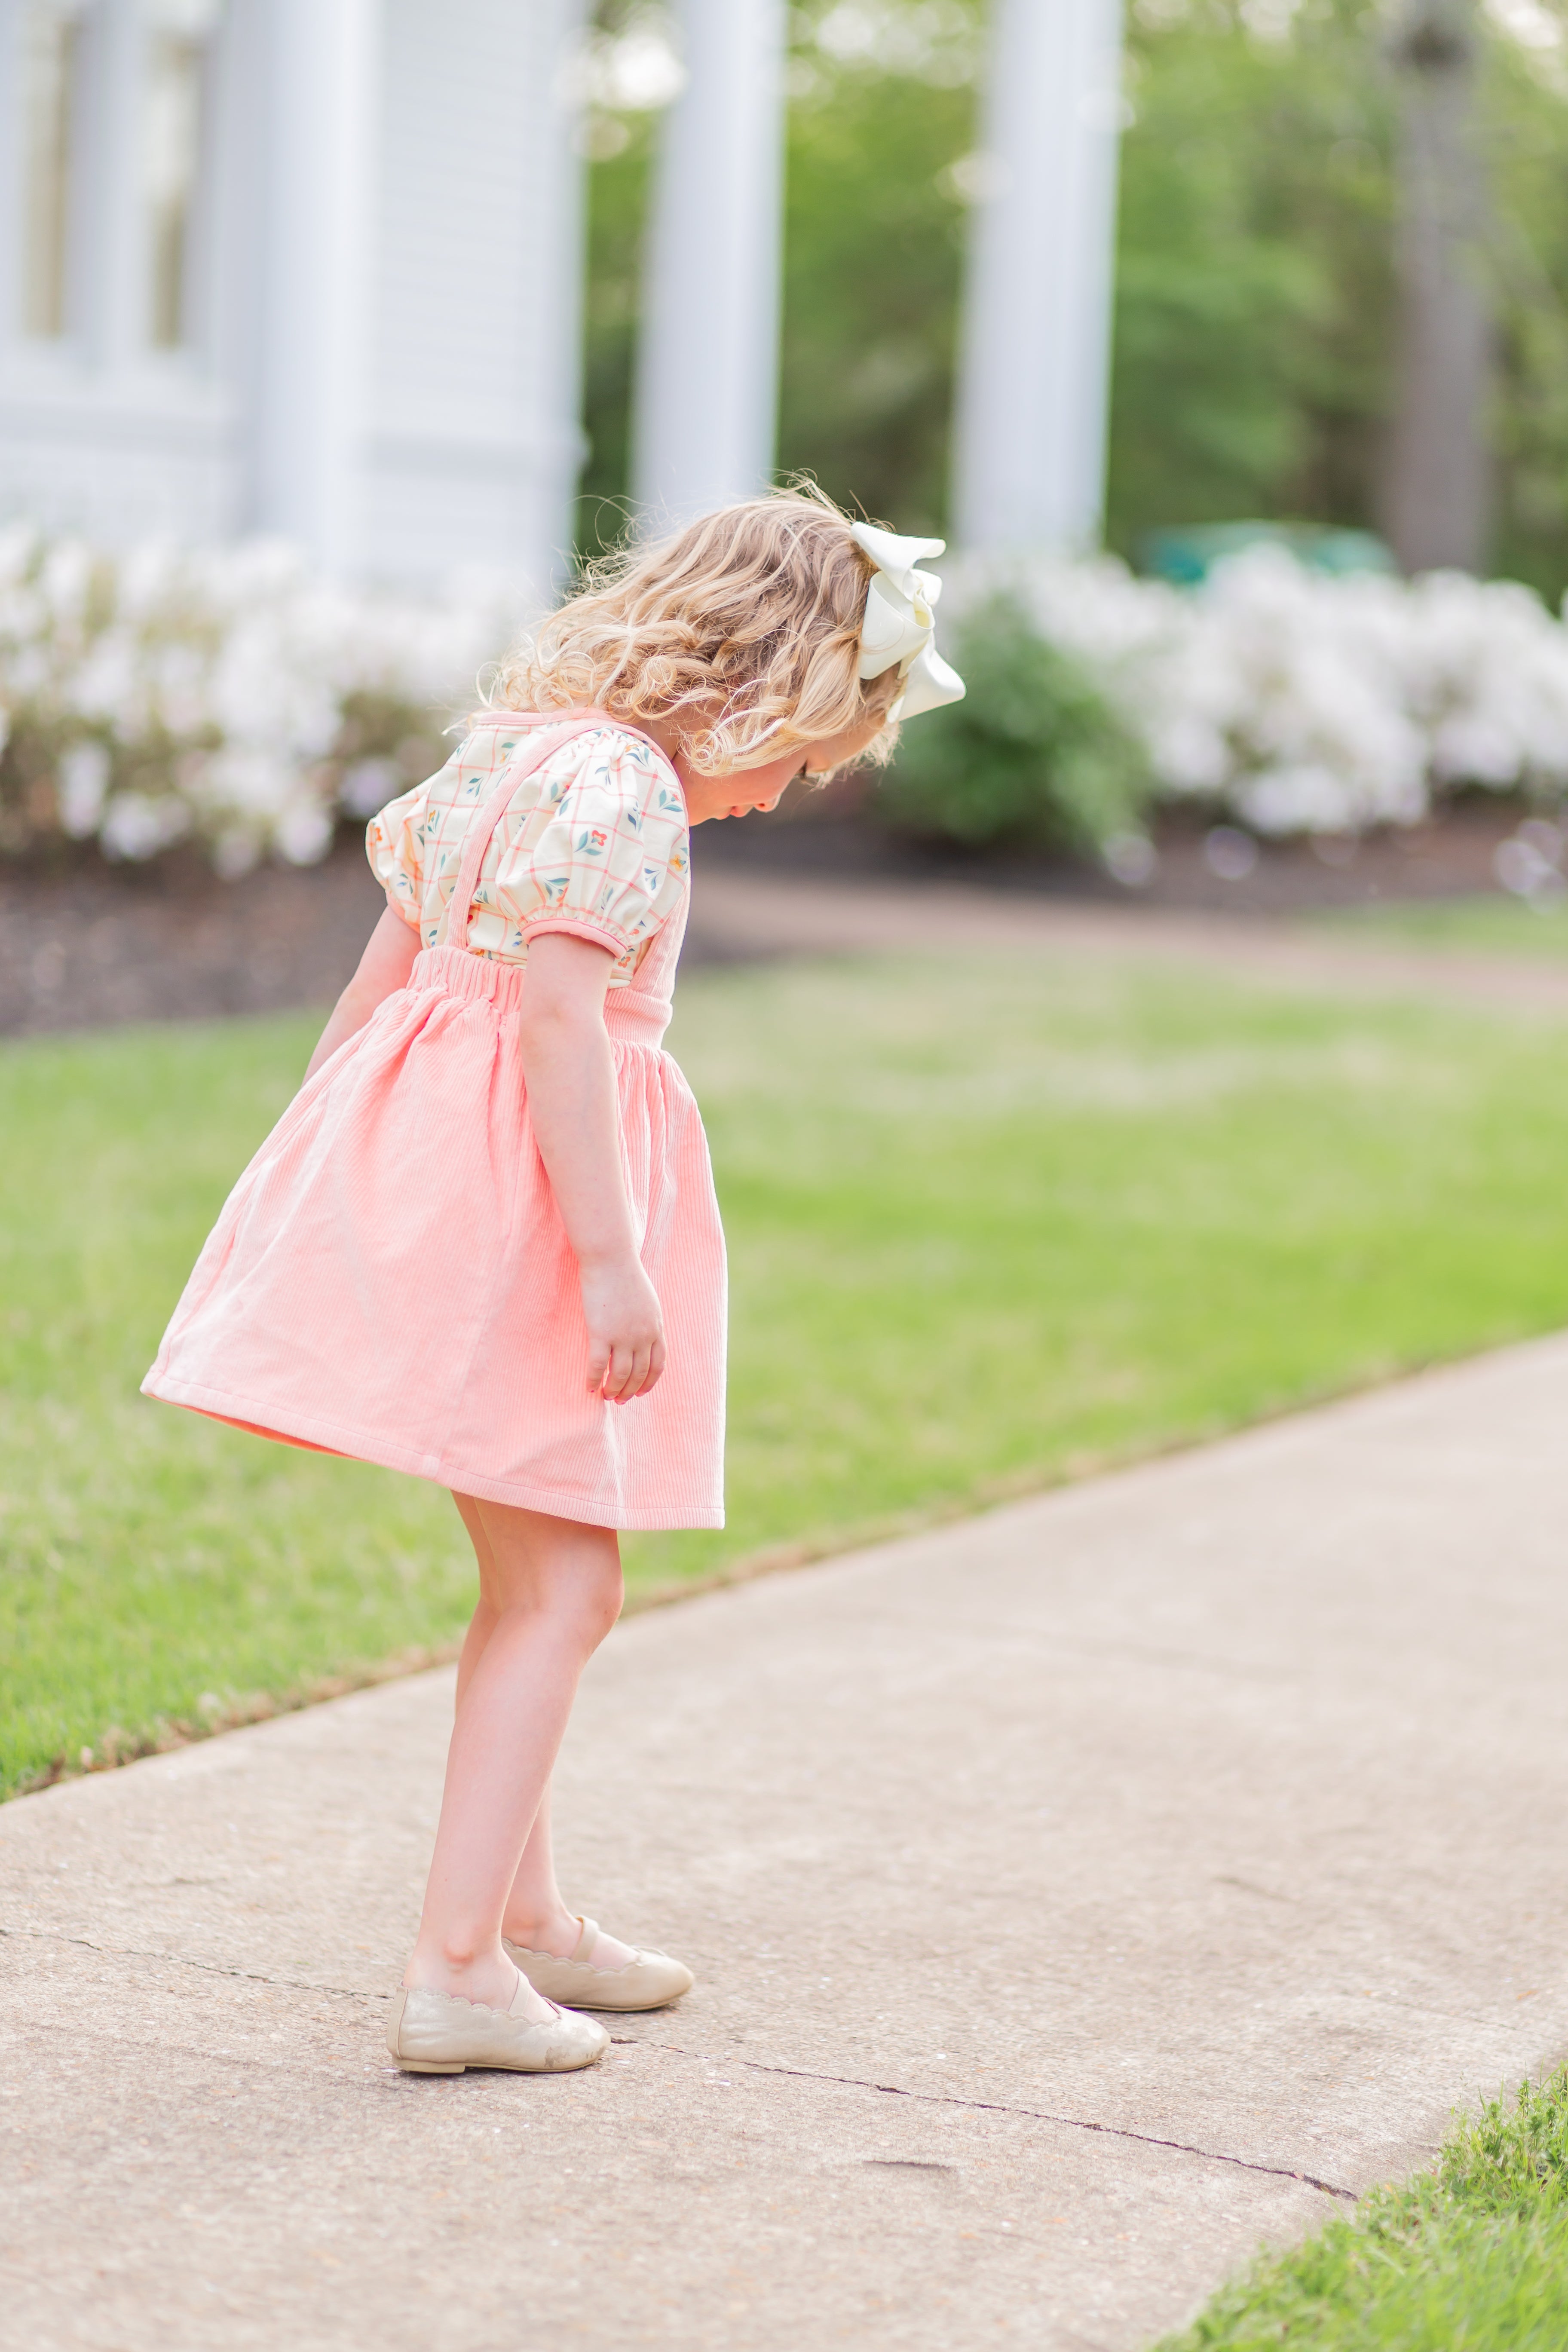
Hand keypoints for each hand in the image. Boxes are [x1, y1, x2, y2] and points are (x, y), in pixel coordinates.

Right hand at [579, 1253, 665, 1402]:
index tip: (640, 1392)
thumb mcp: (648, 1301)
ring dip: (613, 1390)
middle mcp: (643, 1336)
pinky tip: (589, 1387)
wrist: (611, 1259)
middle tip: (619, 1400)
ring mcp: (623, 1336)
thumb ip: (647, 1321)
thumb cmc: (626, 1275)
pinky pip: (597, 1365)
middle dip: (630, 1391)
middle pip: (639, 1374)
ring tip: (605, 1396)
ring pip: (619, 1375)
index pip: (658, 1365)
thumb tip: (643, 1337)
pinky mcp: (601, 1333)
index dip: (649, 1382)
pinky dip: (593, 1379)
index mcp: (656, 1328)